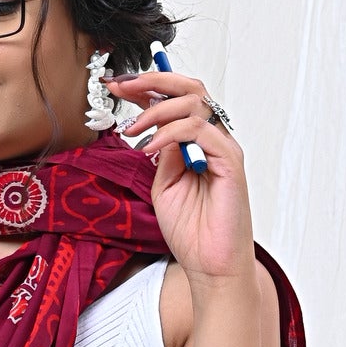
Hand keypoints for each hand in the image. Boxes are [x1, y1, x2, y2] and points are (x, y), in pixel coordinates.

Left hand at [107, 70, 254, 286]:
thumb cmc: (192, 232)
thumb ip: (161, 154)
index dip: (146, 88)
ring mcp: (223, 148)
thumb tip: (151, 128)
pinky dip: (169, 133)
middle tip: (121, 87)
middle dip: (151, 81)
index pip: (177, 100)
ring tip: (132, 130)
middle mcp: (213, 140)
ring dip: (156, 110)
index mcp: (198, 143)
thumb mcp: (163, 185)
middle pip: (190, 88)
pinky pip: (199, 130)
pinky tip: (149, 147)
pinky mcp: (229, 161)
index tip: (116, 86)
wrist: (210, 265)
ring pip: (194, 102)